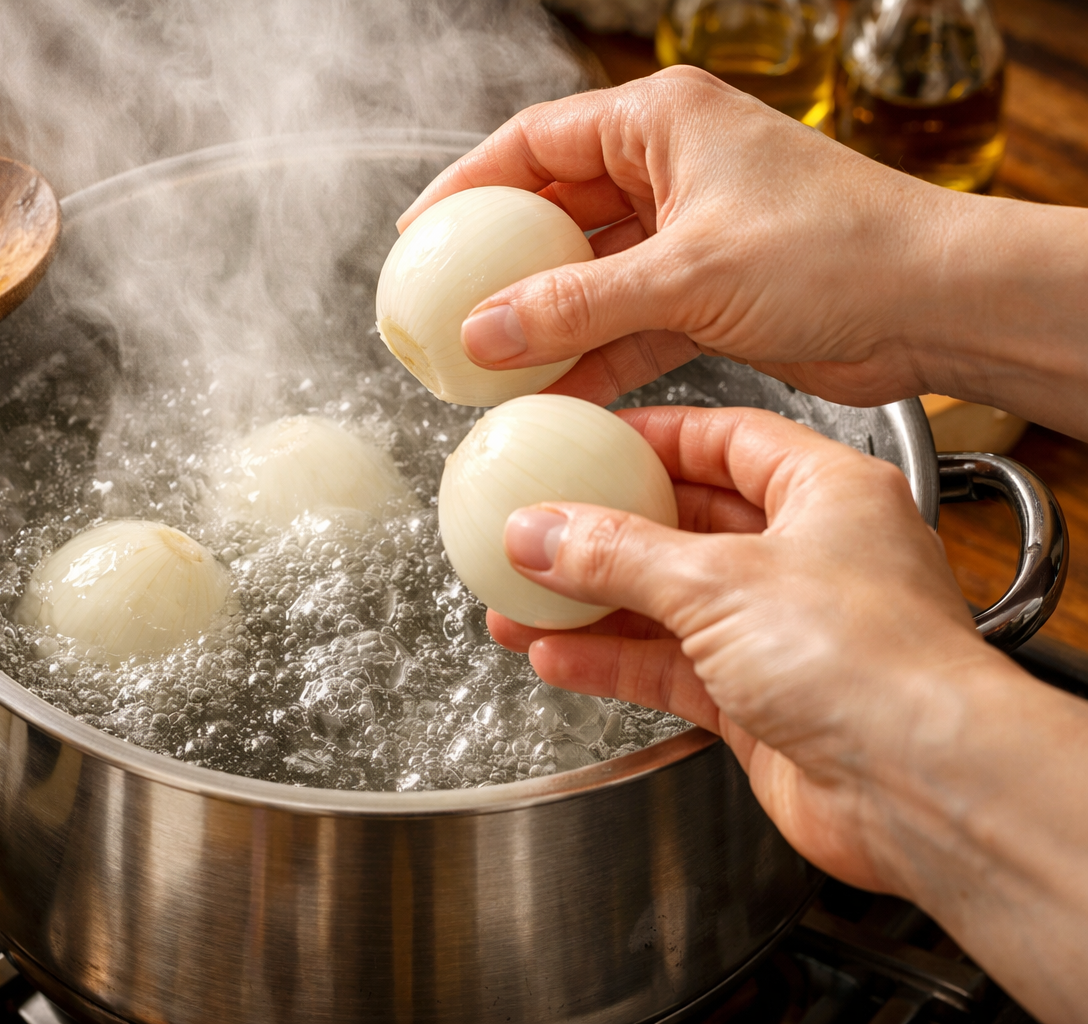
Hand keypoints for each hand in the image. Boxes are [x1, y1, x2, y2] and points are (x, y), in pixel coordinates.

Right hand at [396, 68, 1087, 436]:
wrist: (933, 305)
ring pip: (588, 276)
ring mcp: (689, 233)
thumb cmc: (835, 250)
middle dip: (500, 266)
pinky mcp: (708, 292)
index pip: (534, 143)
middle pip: (555, 212)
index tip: (420, 236)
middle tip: (443, 308)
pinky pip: (626, 322)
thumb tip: (483, 333)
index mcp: (662, 123)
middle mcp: (671, 169)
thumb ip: (574, 304)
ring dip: (543, 321)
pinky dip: (592, 356)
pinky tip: (553, 393)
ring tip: (487, 365)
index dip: (468, 188)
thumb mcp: (685, 272)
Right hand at [490, 405, 1087, 1022]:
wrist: (919, 785)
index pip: (727, 439)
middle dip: (604, 532)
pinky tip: (558, 657)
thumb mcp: (719, 581)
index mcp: (826, 494)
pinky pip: (671, 668)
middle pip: (687, 525)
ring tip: (519, 601)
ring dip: (593, 605)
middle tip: (536, 527)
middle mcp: (811, 557)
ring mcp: (786, 633)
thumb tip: (540, 531)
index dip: (651, 436)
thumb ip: (617, 555)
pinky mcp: (764, 701)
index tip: (584, 439)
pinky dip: (614, 663)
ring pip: (668, 604)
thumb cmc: (870, 662)